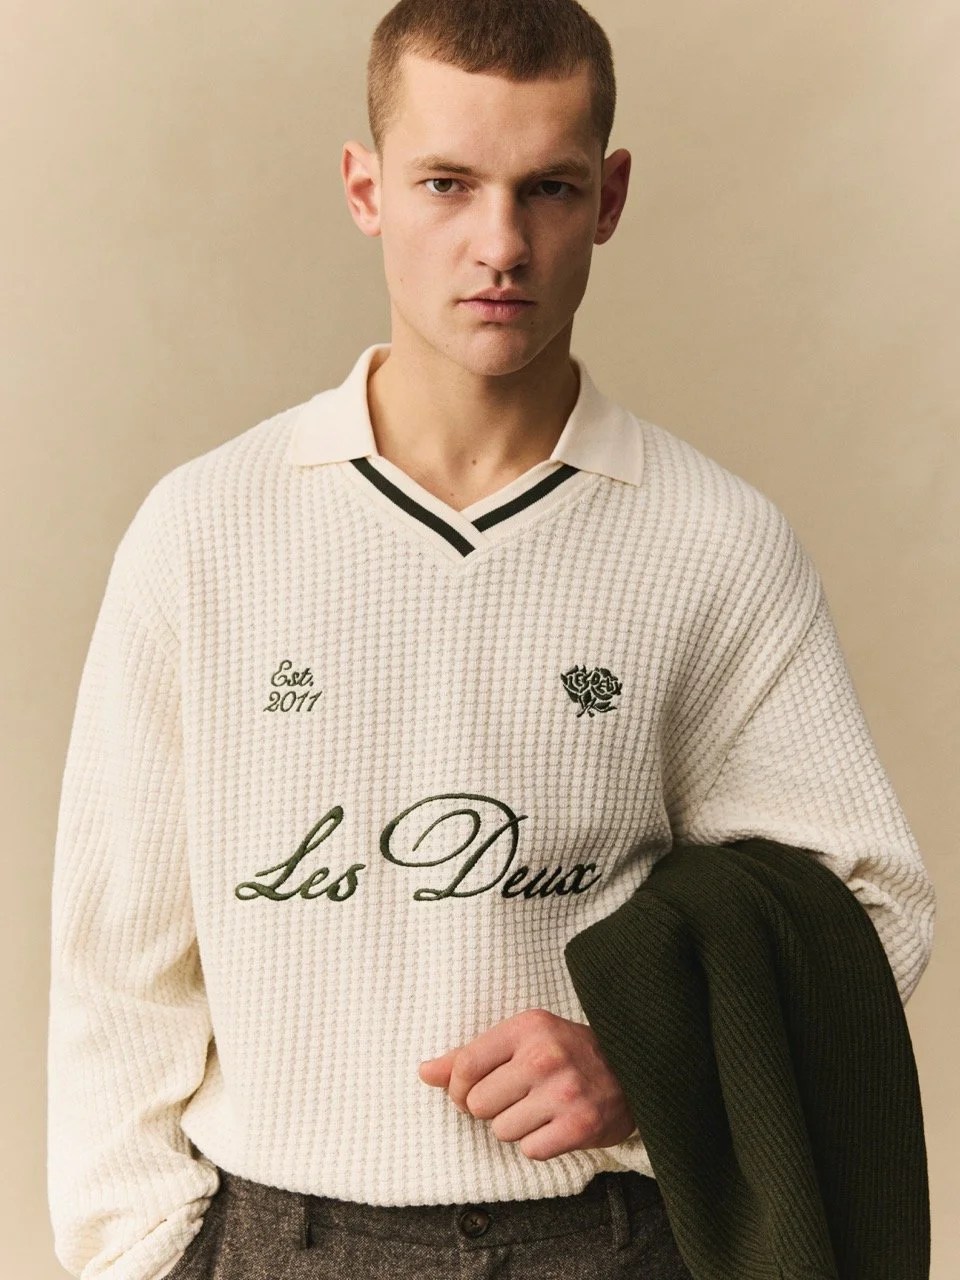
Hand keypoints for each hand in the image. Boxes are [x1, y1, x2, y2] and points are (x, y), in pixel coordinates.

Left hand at [417, 1007, 637, 1160]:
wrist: (634, 1070)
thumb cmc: (566, 1053)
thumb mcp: (521, 1040)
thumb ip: (470, 1056)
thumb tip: (424, 1072)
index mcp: (527, 1027)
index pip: (465, 1065)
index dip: (458, 1088)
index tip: (470, 1092)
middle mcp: (544, 1056)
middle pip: (478, 1104)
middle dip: (491, 1108)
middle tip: (516, 1099)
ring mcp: (564, 1091)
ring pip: (502, 1130)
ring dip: (516, 1127)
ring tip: (541, 1109)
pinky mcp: (580, 1126)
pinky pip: (530, 1151)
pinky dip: (539, 1144)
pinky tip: (556, 1125)